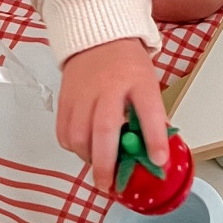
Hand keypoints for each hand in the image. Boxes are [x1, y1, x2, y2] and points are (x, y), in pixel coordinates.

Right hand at [56, 38, 168, 192]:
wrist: (98, 37)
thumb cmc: (126, 65)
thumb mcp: (148, 84)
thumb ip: (151, 117)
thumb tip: (156, 153)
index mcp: (137, 81)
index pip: (149, 110)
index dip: (155, 139)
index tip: (159, 161)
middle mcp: (108, 87)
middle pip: (105, 129)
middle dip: (107, 163)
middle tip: (109, 185)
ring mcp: (83, 92)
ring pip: (79, 135)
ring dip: (88, 158)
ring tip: (97, 165)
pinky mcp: (65, 98)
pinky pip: (63, 131)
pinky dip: (73, 147)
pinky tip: (83, 148)